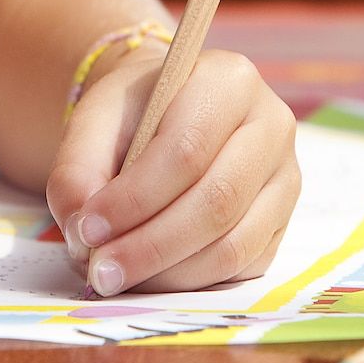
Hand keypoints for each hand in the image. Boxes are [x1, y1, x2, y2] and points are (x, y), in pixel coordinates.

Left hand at [44, 47, 297, 296]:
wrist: (168, 113)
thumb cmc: (134, 112)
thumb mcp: (95, 119)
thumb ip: (78, 168)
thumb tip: (80, 229)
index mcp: (229, 81)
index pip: (187, 150)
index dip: (135, 197)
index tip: (88, 227)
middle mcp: (272, 126)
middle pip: (215, 202)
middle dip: (150, 245)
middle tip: (100, 271)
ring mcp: (285, 178)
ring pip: (232, 244)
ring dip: (168, 273)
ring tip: (117, 277)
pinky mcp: (282, 223)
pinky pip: (241, 266)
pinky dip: (190, 281)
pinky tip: (150, 276)